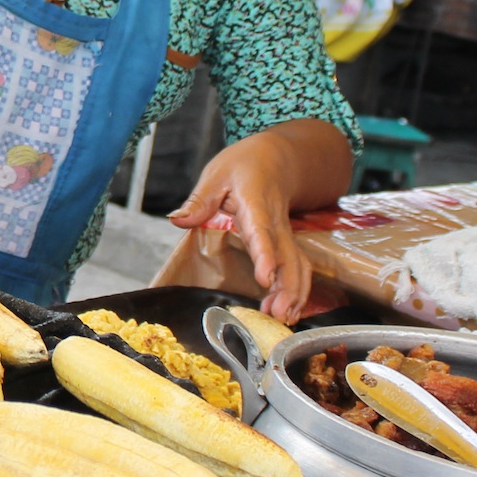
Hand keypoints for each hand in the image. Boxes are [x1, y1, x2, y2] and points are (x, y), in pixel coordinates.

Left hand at [170, 139, 316, 323]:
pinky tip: (289, 310)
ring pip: (298, 264)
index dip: (266, 256)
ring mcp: (285, 233)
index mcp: (255, 203)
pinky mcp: (288, 243)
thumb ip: (199, 200)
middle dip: (286, 287)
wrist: (277, 158)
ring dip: (295, 292)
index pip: (262, 232)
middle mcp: (276, 222)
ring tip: (283, 318)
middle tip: (277, 314)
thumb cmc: (243, 165)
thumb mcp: (215, 174)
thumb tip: (178, 220)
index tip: (266, 278)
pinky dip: (298, 289)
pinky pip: (299, 267)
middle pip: (288, 256)